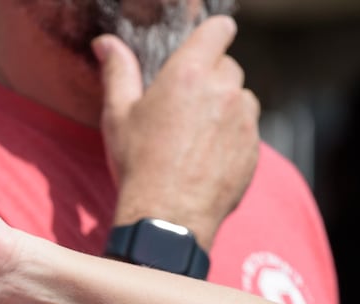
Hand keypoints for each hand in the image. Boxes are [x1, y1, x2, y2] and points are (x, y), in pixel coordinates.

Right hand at [95, 15, 259, 247]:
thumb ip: (118, 71)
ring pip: (241, 98)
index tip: (201, 50)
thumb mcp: (118, 115)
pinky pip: (247, 131)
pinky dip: (232, 138)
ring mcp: (244, 120)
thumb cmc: (138, 165)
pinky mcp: (254, 148)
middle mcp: (223, 90)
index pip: (219, 30)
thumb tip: (106, 43)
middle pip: (228, 66)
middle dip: (211, 79)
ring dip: (225, 108)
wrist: (167, 218)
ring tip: (195, 137)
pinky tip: (205, 159)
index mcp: (189, 73)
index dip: (211, 36)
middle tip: (184, 107)